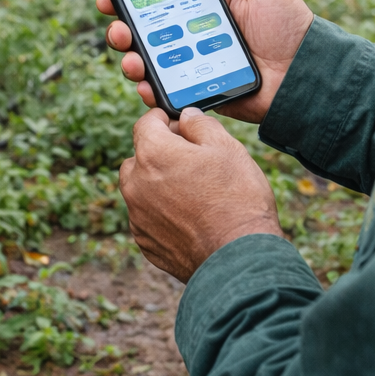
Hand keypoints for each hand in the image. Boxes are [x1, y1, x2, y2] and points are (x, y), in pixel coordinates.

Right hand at [97, 0, 313, 122]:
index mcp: (204, 6)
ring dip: (130, 58)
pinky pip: (166, 92)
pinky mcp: (197, 91)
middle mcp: (191, 35)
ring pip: (148, 62)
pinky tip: (146, 84)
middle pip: (144, 30)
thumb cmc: (290, 27)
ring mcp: (191, 65)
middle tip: (117, 24)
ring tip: (131, 56)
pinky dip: (150, 89)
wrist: (307, 74)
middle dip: (121, 26)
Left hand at [119, 108, 283, 281]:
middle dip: (160, 153)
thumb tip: (186, 117)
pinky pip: (147, 216)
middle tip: (191, 161)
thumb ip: (200, 125)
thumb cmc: (237, 199)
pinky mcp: (144, 241)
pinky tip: (190, 218)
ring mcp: (137, 215)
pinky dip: (162, 213)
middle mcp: (135, 183)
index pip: (146, 123)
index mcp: (152, 154)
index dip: (164, 119)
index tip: (178, 124)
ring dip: (158, 184)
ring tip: (193, 192)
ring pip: (141, 188)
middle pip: (140, 157)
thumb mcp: (227, 148)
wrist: (239, 258)